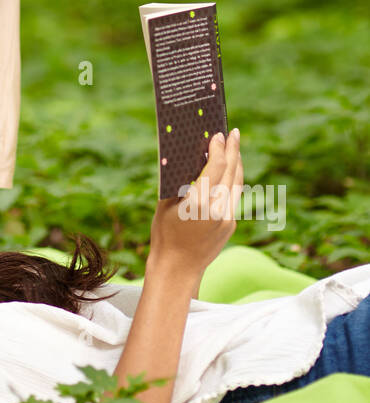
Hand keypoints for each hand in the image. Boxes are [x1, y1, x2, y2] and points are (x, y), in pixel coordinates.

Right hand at [148, 128, 242, 284]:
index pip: (216, 167)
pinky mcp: (231, 225)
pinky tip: (230, 171)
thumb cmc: (164, 234)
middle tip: (233, 133)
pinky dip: (233, 180)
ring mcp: (228, 219)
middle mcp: (218, 210)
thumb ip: (179, 181)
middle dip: (233, 150)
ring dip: (237, 164)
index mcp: (199, 203)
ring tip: (235, 148)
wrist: (178, 269)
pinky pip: (234, 196)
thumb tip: (189, 157)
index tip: (218, 134)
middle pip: (232, 172)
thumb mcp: (165, 204)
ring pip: (237, 184)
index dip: (219, 149)